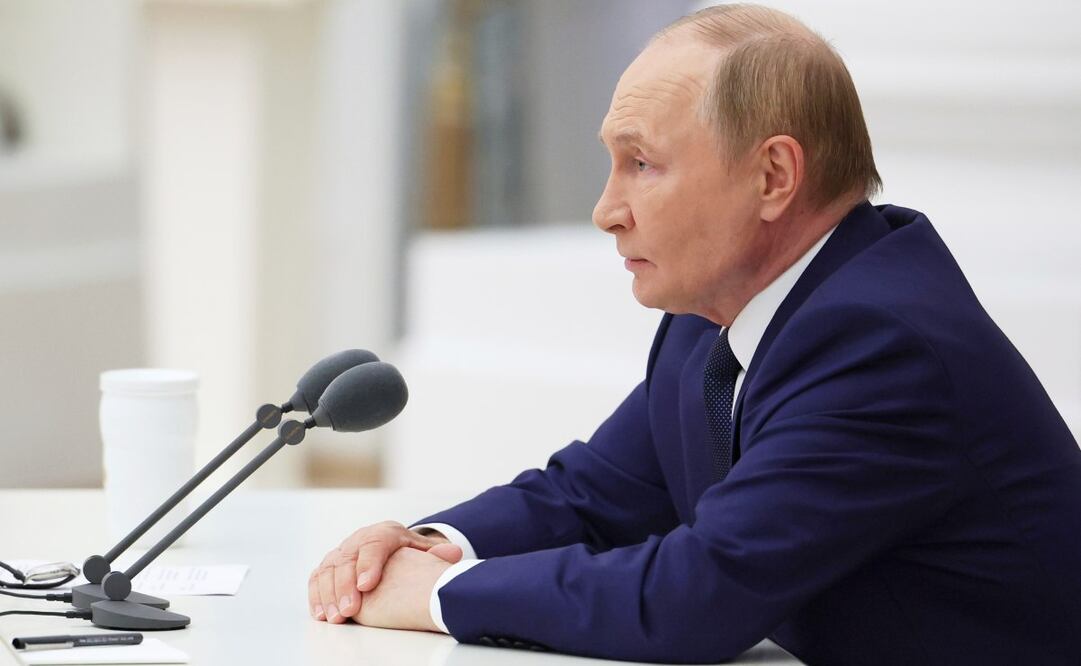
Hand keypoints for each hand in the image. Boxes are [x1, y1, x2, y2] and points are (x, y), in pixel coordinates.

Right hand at [308, 521, 462, 622]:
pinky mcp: (329, 565)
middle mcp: (359, 539)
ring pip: (328, 569)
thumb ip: (436, 554)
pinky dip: (316, 595)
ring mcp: (342, 552)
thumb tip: (453, 553)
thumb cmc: (410, 554)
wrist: (392, 548)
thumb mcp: (424, 551)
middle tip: (350, 610)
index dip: (368, 564)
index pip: (374, 544)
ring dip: (328, 594)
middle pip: (347, 559)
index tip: (367, 585)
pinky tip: (321, 614)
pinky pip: (317, 577)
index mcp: (385, 533)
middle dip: (345, 586)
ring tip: (336, 617)